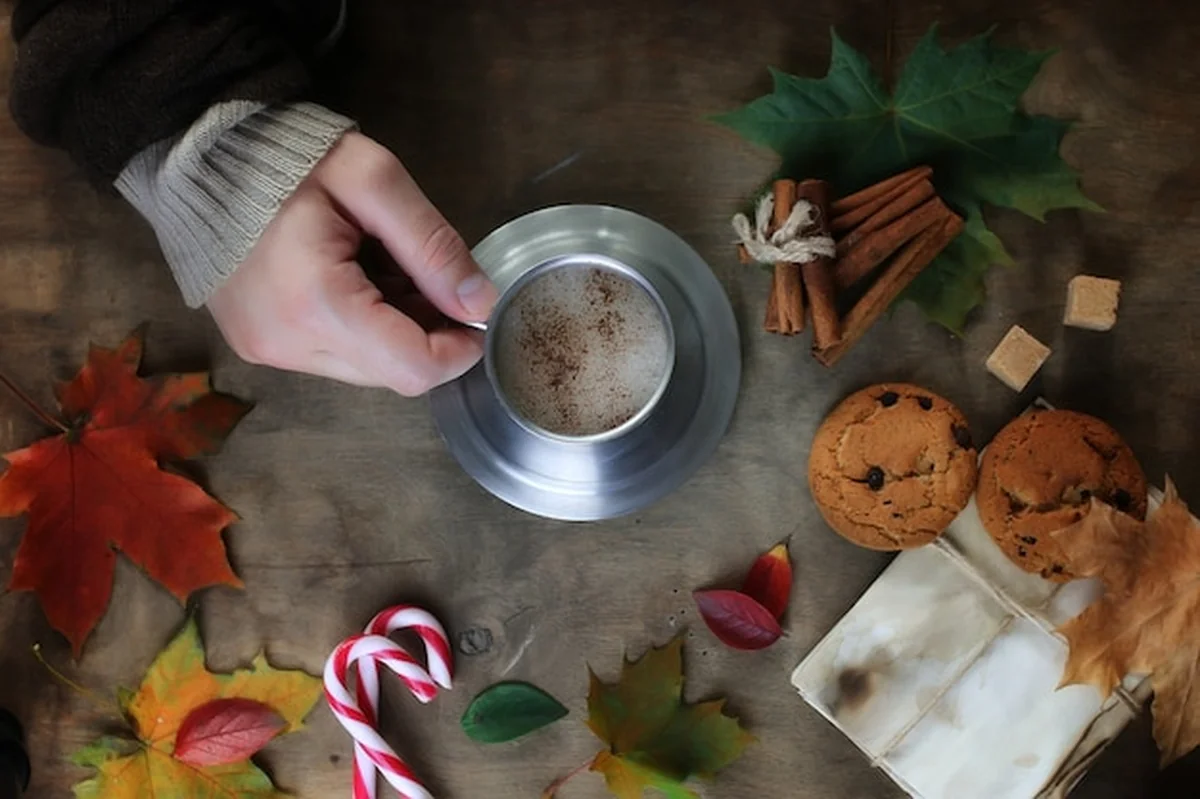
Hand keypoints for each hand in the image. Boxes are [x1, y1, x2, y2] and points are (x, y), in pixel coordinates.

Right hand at [206, 132, 496, 395]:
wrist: (199, 154)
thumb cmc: (288, 157)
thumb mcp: (375, 181)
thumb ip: (434, 246)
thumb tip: (480, 305)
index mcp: (315, 305)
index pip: (412, 368)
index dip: (458, 350)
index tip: (475, 313)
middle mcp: (286, 345)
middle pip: (391, 373)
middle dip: (426, 332)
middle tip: (428, 276)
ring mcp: (265, 350)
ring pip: (365, 369)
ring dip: (394, 329)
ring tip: (384, 267)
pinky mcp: (258, 345)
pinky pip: (332, 356)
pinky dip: (361, 327)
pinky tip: (356, 278)